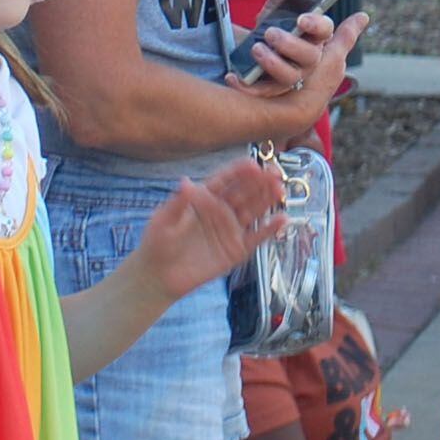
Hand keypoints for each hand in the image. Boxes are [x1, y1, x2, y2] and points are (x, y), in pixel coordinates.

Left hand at [136, 157, 287, 301]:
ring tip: (280, 188)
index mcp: (204, 198)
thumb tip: (186, 181)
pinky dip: (270, 229)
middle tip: (275, 172)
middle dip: (260, 181)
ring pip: (254, 210)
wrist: (159, 276)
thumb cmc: (158, 242)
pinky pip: (256, 237)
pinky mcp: (237, 249)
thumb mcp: (163, 220)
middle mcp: (221, 210)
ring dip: (267, 199)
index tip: (253, 164)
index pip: (225, 180)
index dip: (239, 171)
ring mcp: (231, 229)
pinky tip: (282, 218)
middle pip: (244, 192)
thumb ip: (177, 202)